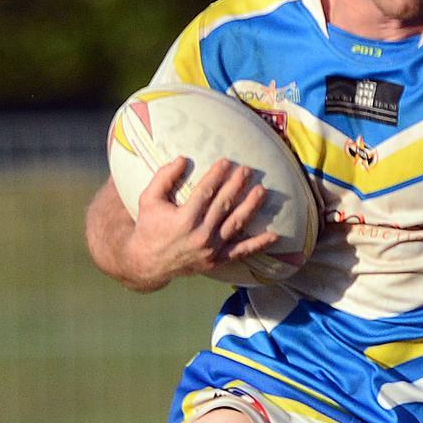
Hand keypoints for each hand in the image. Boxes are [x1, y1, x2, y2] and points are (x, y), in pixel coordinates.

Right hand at [124, 156, 277, 288]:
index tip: (226, 161)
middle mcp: (200, 234)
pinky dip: (258, 244)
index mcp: (184, 219)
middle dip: (237, 185)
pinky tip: (275, 235)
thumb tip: (183, 159)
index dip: (217, 175)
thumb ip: (164, 177)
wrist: (147, 263)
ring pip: (236, 224)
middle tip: (248, 170)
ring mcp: (211, 249)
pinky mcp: (217, 260)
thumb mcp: (149, 199)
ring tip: (262, 191)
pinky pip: (241, 252)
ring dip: (251, 207)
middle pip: (224, 205)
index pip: (206, 192)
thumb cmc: (148, 227)